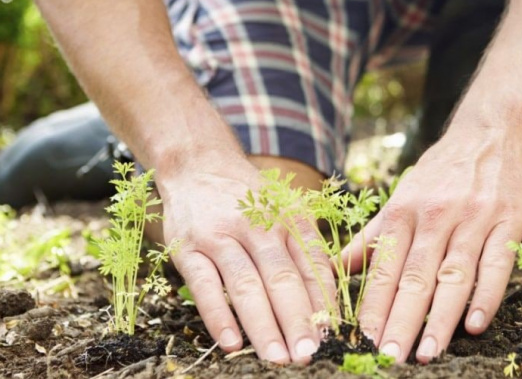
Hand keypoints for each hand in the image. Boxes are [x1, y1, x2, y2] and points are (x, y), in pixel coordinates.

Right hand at [158, 154, 334, 363]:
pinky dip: (218, 316)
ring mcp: (220, 236)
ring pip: (246, 285)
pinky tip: (231, 343)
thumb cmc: (249, 198)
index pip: (312, 264)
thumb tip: (327, 302)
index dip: (323, 302)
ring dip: (263, 325)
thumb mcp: (284, 210)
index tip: (333, 335)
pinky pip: (204, 285)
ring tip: (278, 357)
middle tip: (309, 354)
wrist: (197, 163)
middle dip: (298, 320)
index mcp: (288, 218)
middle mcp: (257, 226)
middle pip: (282, 278)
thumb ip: (304, 249)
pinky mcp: (188, 248)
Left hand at [342, 127, 521, 362]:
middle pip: (414, 277)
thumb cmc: (444, 169)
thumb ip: (373, 235)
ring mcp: (473, 219)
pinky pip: (497, 263)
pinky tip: (476, 324)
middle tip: (388, 358)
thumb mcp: (403, 195)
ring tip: (427, 353)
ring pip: (453, 275)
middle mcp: (435, 216)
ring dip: (440, 318)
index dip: (373, 308)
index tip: (361, 342)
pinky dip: (486, 295)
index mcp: (404, 212)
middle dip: (400, 321)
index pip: (384, 268)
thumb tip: (335, 268)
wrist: (493, 128)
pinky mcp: (508, 221)